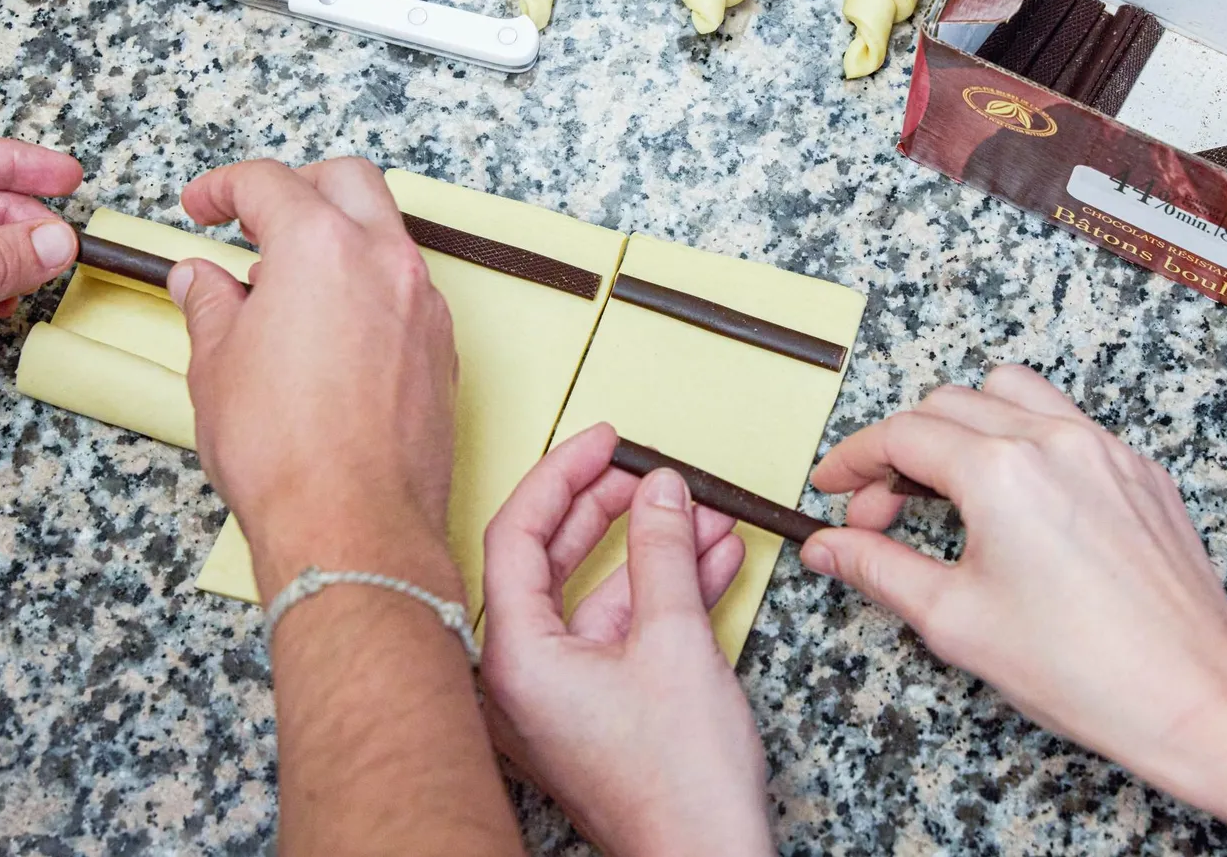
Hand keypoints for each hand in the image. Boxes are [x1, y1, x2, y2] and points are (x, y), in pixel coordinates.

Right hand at [170, 157, 459, 596]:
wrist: (353, 525)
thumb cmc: (286, 454)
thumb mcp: (217, 365)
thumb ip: (210, 303)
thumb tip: (201, 280)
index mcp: (321, 247)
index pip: (269, 182)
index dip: (222, 186)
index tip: (203, 205)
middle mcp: (385, 261)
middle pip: (347, 180)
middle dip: (297, 186)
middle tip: (254, 218)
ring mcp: (423, 304)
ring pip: (385, 233)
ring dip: (337, 238)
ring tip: (285, 287)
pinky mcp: (442, 348)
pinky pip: (405, 288)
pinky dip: (366, 286)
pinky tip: (329, 329)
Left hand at [480, 424, 773, 856]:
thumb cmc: (678, 785)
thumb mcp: (675, 641)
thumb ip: (663, 552)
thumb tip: (659, 492)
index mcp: (514, 658)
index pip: (515, 534)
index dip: (561, 476)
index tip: (602, 441)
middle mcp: (522, 677)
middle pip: (551, 561)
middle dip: (610, 511)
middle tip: (650, 472)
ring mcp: (558, 696)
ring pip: (596, 596)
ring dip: (654, 552)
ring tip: (703, 514)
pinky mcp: (596, 711)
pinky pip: (619, 632)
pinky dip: (663, 596)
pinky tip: (711, 561)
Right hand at [799, 365, 1226, 785]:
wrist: (1193, 696)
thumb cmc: (1084, 669)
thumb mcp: (954, 620)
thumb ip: (878, 568)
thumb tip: (826, 547)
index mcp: (1001, 472)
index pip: (900, 435)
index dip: (852, 459)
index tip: (833, 488)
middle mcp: (1054, 441)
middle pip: (946, 406)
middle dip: (897, 454)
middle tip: (879, 515)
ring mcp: (1104, 449)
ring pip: (1009, 393)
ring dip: (961, 425)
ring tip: (945, 485)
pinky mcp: (1139, 471)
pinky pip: (1066, 422)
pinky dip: (1022, 441)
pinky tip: (1016, 501)